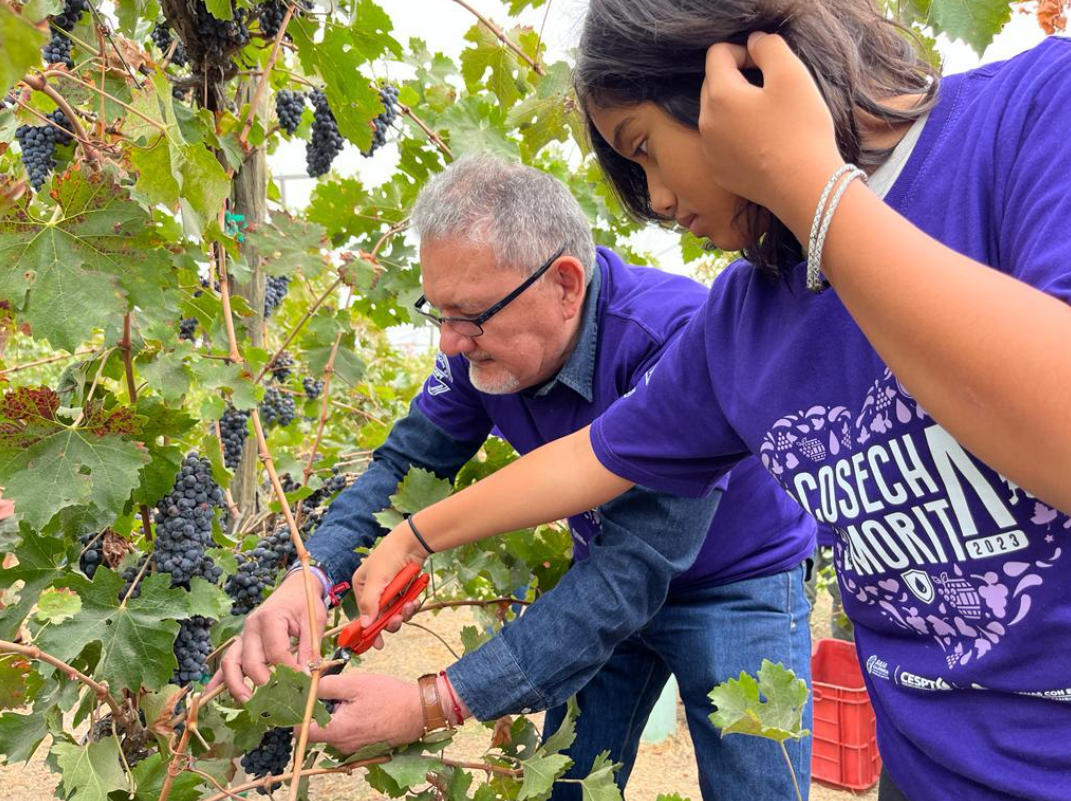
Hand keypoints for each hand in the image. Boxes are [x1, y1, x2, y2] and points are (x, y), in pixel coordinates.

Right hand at [206, 569, 325, 701]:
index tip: (304, 683)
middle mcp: (251, 627)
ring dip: (237, 685)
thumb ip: (310, 648)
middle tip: (280, 698)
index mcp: (270, 618)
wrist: (295, 588)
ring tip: (248, 702)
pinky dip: (219, 678)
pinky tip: (211, 694)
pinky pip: (227, 662)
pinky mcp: (241, 642)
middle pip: (251, 661)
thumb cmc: (305, 603)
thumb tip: (307, 676)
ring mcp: (243, 635)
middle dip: (264, 682)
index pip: (276, 652)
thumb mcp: (314, 621)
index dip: (289, 671)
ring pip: (232, 663)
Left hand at [307, 673, 424, 752]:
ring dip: (337, 714)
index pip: (301, 731)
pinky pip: (347, 733)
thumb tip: (307, 685)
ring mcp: (353, 748)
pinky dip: (349, 720)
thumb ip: (327, 685)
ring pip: (333, 730)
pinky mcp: (363, 747)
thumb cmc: (389, 696)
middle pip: (318, 729)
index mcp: (337, 731)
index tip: (307, 696)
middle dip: (322, 709)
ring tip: (355, 698)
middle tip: (337, 691)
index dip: (300, 712)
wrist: (419, 711)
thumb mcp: (356, 683)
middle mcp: (342, 745)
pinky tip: (363, 707)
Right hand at [352, 520, 427, 628]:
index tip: (376, 644)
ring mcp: (390, 592)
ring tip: (410, 605)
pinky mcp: (404, 591)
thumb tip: (365, 625)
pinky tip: (415, 600)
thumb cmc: (389, 557)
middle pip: (380, 617)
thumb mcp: (377, 580)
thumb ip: (370, 604)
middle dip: (390, 621)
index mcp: (362, 588)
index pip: (363, 615)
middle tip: (397, 620)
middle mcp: (374, 592)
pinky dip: (411, 606)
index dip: (369, 631)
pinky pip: (406, 606)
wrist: (413, 542)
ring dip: (403, 613)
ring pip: (395, 613)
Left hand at [698, 32, 843, 234]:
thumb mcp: (792, 75)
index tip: (767, 65)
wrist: (804, 188)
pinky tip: (764, 144)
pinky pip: (722, 143)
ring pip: (717, 115)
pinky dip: (738, 136)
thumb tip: (755, 42)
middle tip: (771, 91)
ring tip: (769, 119)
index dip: (744, 51)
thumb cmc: (800, 130)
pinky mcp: (720, 172)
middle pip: (714, 84)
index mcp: (719, 95)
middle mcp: (706, 123)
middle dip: (738, 79)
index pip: (717, 54)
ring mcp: (710, 151)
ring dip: (737, 109)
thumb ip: (769, 48)